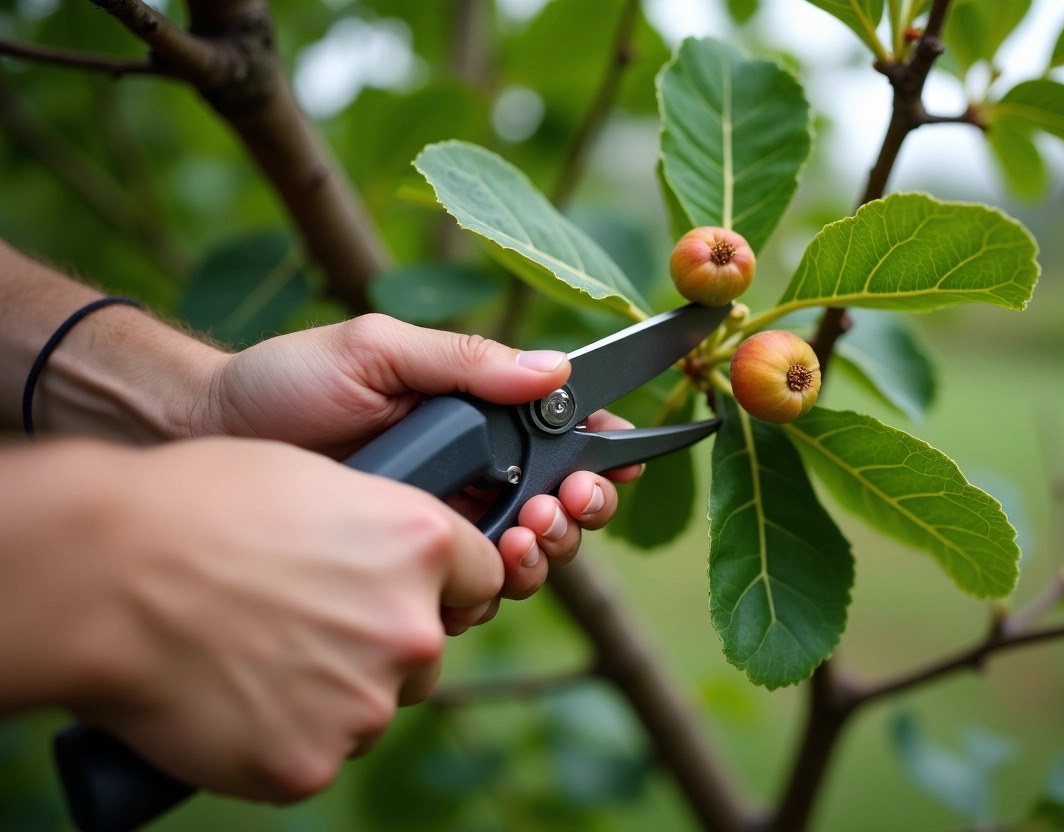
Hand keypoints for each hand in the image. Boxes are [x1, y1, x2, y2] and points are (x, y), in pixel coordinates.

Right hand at [70, 438, 503, 800]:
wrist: (105, 574)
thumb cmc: (198, 505)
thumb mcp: (318, 482)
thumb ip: (380, 530)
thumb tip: (395, 563)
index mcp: (423, 544)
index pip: (482, 576)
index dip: (440, 582)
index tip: (405, 586)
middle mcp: (412, 627)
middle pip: (425, 648)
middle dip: (381, 641)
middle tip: (306, 623)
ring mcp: (364, 703)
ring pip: (372, 706)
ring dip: (334, 692)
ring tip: (257, 656)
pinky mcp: (310, 763)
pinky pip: (316, 753)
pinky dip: (283, 735)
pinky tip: (234, 698)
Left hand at [195, 314, 640, 600]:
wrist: (207, 440)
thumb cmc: (287, 382)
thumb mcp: (379, 353)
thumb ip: (468, 363)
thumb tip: (558, 370)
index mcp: (478, 415)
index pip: (564, 436)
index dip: (605, 453)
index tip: (617, 465)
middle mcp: (473, 472)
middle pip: (562, 506)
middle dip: (578, 511)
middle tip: (558, 507)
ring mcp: (442, 525)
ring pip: (528, 556)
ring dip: (546, 551)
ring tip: (523, 536)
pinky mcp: (409, 569)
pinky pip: (471, 592)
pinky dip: (491, 588)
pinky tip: (480, 573)